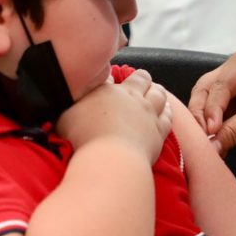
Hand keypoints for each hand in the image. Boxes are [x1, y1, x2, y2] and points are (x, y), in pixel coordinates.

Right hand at [57, 69, 171, 161]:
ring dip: (158, 90)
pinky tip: (167, 110)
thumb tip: (80, 91)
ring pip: (159, 94)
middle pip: (142, 79)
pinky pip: (167, 117)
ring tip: (157, 89)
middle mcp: (133, 98)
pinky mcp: (159, 131)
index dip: (114, 78)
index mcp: (111, 92)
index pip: (113, 78)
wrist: (110, 158)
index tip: (113, 80)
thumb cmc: (84, 137)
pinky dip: (168, 111)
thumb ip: (75, 102)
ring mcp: (149, 114)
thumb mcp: (68, 115)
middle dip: (142, 77)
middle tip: (142, 79)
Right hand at [188, 51, 235, 154]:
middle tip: (202, 139)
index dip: (211, 110)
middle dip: (201, 117)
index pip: (217, 88)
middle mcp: (228, 73)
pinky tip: (213, 146)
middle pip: (203, 93)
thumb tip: (210, 146)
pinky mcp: (225, 107)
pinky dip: (210, 133)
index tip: (211, 131)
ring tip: (207, 145)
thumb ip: (233, 131)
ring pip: (202, 106)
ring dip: (203, 126)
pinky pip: (210, 119)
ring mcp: (225, 90)